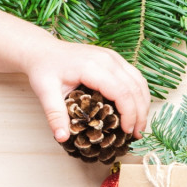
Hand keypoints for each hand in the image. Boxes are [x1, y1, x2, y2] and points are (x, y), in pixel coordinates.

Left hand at [24, 35, 149, 140]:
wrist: (42, 49)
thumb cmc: (44, 69)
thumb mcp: (44, 91)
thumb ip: (55, 115)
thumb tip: (62, 138)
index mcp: (92, 67)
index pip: (122, 93)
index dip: (129, 114)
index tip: (127, 132)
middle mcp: (108, 60)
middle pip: (136, 89)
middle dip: (140, 114)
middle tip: (137, 134)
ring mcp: (114, 57)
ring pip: (140, 83)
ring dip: (144, 105)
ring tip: (139, 124)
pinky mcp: (116, 59)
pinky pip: (136, 77)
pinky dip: (140, 95)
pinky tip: (136, 108)